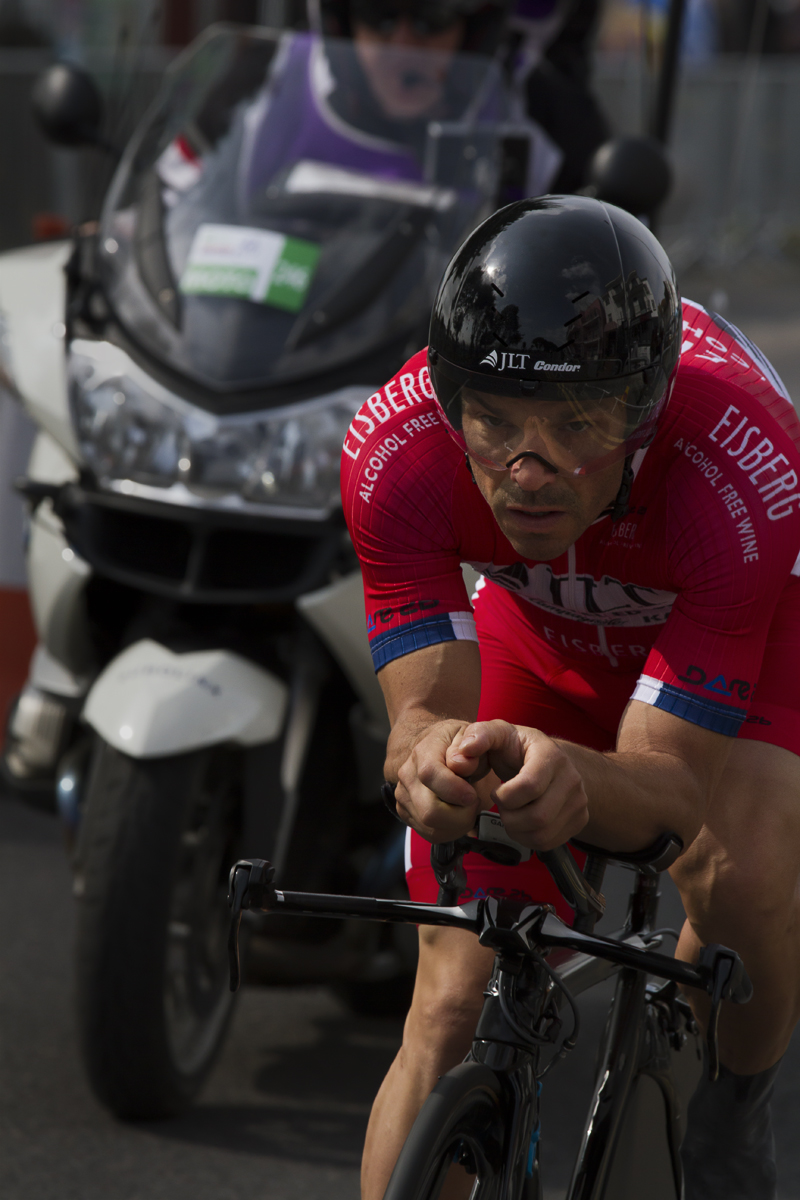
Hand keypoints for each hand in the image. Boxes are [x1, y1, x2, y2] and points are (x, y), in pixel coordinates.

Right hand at [395, 720, 487, 842]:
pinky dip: (450, 830)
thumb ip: (474, 743)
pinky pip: (430, 834)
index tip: (472, 795)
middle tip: (473, 801)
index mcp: (424, 751)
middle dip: (461, 814)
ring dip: (457, 824)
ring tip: (466, 807)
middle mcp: (407, 774)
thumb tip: (461, 764)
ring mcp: (403, 795)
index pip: (430, 775)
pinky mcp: (405, 812)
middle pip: (430, 811)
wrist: (439, 748)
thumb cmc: (460, 744)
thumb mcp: (474, 735)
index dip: (454, 790)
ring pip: (431, 827)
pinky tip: (457, 814)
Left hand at [446, 720, 588, 850]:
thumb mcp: (496, 734)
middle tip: (502, 806)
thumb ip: (479, 736)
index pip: (530, 786)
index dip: (505, 796)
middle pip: (539, 816)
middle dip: (510, 817)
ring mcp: (579, 800)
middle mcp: (571, 778)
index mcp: (551, 755)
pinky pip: (550, 842)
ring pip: (543, 833)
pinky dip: (528, 839)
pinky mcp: (580, 819)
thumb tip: (468, 748)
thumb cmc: (516, 748)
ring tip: (511, 813)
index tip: (496, 791)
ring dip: (517, 830)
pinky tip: (522, 822)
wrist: (543, 758)